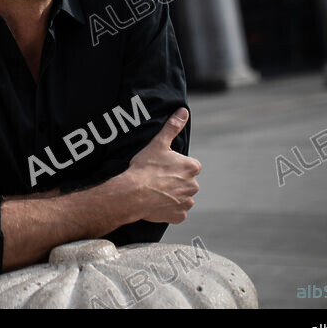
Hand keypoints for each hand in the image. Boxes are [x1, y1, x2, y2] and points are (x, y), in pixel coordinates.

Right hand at [126, 108, 200, 224]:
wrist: (133, 193)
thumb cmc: (145, 167)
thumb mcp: (158, 143)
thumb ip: (172, 127)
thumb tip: (183, 111)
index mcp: (191, 167)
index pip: (190, 165)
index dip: (176, 166)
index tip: (164, 167)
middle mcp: (193, 186)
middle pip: (187, 182)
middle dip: (176, 181)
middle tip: (158, 179)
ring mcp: (186, 202)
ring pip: (183, 197)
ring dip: (174, 195)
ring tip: (156, 191)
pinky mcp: (179, 216)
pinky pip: (177, 213)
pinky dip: (170, 210)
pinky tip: (158, 204)